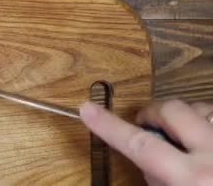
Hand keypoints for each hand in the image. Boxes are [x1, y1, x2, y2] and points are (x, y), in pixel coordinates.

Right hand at [80, 100, 212, 184]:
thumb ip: (158, 181)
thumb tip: (149, 163)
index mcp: (193, 179)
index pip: (140, 144)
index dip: (110, 126)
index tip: (87, 109)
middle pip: (172, 110)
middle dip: (153, 114)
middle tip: (146, 127)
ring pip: (201, 109)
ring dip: (186, 118)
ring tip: (182, 139)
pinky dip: (206, 124)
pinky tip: (204, 143)